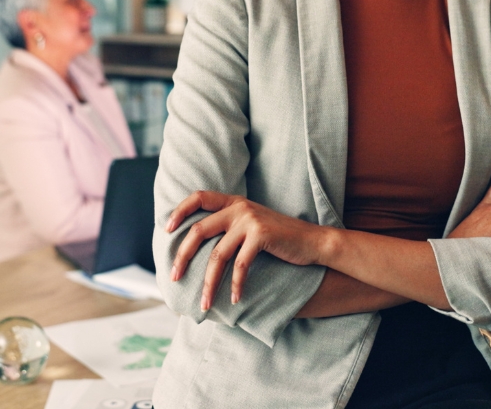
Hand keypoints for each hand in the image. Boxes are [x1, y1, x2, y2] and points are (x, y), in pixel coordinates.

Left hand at [166, 191, 322, 310]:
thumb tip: (198, 248)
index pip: (200, 197)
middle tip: (174, 277)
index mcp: (234, 202)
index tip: (166, 230)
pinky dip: (234, 285)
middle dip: (183, 256)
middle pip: (199, 229)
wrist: (312, 241)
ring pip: (217, 254)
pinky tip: (234, 299)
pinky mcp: (261, 235)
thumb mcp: (252, 225)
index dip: (180, 211)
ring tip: (203, 305)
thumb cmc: (280, 238)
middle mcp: (240, 207)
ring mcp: (250, 220)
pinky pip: (239, 265)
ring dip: (208, 283)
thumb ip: (230, 226)